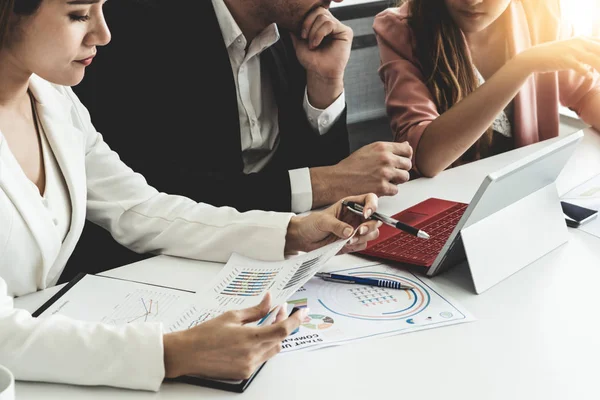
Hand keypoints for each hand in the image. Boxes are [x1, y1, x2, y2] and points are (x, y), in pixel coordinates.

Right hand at [163, 292, 306, 379]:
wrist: (187, 354)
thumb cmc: (204, 334)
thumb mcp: (232, 316)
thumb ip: (255, 310)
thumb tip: (268, 300)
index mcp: (250, 338)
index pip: (283, 329)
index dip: (296, 320)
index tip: (302, 312)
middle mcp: (252, 355)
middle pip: (280, 340)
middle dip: (282, 325)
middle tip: (278, 311)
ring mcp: (249, 366)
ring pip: (272, 350)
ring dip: (273, 337)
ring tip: (265, 323)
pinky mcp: (244, 373)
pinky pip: (261, 359)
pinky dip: (262, 347)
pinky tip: (253, 338)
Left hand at [284, 193, 380, 254]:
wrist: (304, 239)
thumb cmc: (311, 224)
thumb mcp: (322, 221)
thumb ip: (337, 225)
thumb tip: (349, 231)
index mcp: (350, 205)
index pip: (369, 200)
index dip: (372, 205)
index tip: (366, 213)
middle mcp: (356, 217)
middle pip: (375, 219)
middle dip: (369, 226)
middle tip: (359, 230)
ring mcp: (356, 230)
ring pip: (372, 233)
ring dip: (363, 238)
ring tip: (348, 240)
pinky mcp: (353, 242)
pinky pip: (363, 244)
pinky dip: (356, 246)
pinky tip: (345, 244)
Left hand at [291, 6, 352, 108]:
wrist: (320, 73)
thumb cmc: (312, 60)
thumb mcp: (299, 43)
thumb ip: (295, 31)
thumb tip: (290, 20)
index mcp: (321, 25)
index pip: (314, 11)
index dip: (305, 19)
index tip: (301, 35)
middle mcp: (331, 24)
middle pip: (319, 10)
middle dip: (308, 23)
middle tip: (305, 37)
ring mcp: (338, 27)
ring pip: (324, 17)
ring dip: (314, 31)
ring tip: (312, 44)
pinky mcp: (346, 32)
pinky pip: (330, 24)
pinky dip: (320, 33)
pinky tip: (316, 43)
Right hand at [311, 142, 412, 206]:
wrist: (338, 180)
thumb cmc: (351, 166)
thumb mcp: (369, 149)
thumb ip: (388, 148)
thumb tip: (406, 146)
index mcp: (382, 147)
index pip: (407, 150)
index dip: (405, 156)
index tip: (401, 160)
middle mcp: (385, 159)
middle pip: (407, 164)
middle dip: (400, 169)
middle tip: (390, 172)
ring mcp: (385, 173)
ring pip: (405, 177)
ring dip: (397, 180)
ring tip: (385, 180)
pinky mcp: (382, 187)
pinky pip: (396, 190)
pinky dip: (389, 190)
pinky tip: (380, 187)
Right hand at [515, 36, 599, 77]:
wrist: (535, 56)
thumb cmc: (554, 54)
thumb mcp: (571, 47)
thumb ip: (584, 51)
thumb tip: (593, 63)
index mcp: (584, 39)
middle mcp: (580, 42)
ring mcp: (573, 51)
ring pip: (595, 59)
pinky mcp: (565, 60)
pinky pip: (581, 68)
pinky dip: (587, 73)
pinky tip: (589, 76)